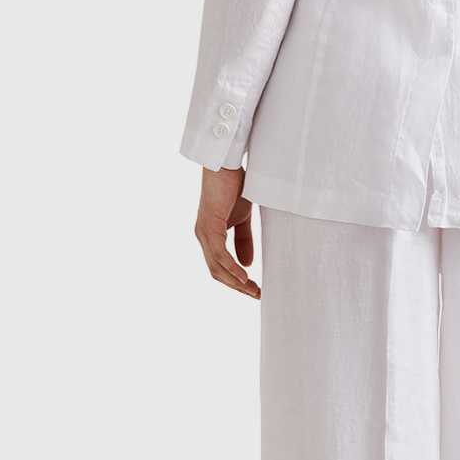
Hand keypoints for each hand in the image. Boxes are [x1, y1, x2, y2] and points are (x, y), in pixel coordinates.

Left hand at [195, 167, 257, 298]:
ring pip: (217, 267)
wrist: (227, 165)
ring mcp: (204, 233)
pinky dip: (231, 268)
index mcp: (210, 236)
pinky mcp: (209, 226)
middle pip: (217, 272)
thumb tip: (247, 264)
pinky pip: (219, 254)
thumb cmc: (234, 186)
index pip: (220, 267)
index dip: (235, 281)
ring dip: (236, 282)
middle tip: (256, 295)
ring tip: (253, 290)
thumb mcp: (243, 218)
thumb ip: (244, 240)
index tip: (253, 290)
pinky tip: (244, 277)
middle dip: (237, 287)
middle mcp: (203, 237)